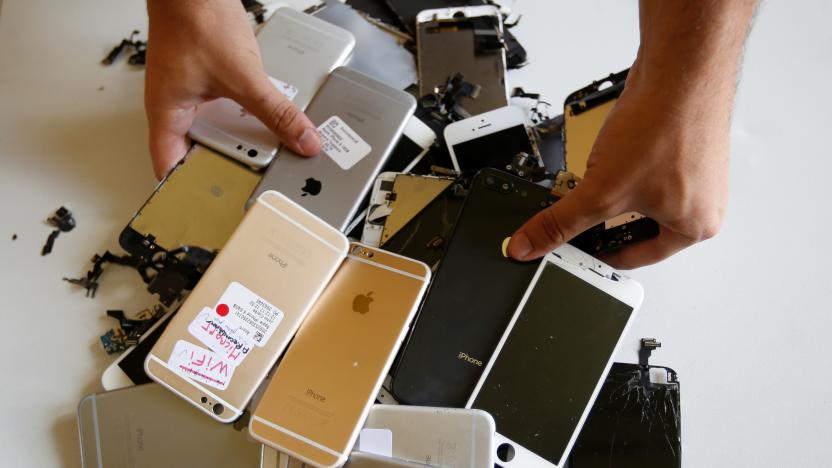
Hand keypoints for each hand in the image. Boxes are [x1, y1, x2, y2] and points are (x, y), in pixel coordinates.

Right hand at [144, 0, 320, 178]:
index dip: (188, 193)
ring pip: (212, 132)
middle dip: (223, 169)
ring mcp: (188, 94)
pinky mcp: (203, 80)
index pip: (170, 169)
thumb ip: (276, 113)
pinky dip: (242, 118)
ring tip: (261, 158)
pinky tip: (262, 122)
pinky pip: (223, 110)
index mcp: (168, 115)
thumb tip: (303, 140)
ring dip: (235, 142)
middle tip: (249, 185)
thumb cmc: (195, 20)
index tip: (213, 208)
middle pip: (196, 154)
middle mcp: (174, 108)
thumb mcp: (244, 77)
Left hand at [507, 0, 754, 268]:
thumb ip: (560, 222)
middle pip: (636, 228)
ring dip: (612, 192)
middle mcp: (703, 203)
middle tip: (577, 214)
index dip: (596, 255)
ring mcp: (697, 173)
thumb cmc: (664, 126)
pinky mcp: (684, 147)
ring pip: (639, 197)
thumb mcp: (600, 189)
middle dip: (603, 220)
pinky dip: (623, 168)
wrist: (680, 69)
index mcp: (695, 227)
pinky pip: (645, 170)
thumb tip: (529, 245)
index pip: (634, 258)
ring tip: (594, 179)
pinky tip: (610, 154)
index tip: (572, 251)